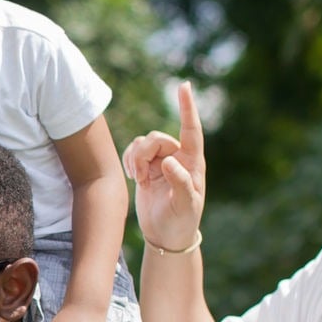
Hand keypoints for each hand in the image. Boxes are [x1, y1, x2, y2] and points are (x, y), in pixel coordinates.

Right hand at [125, 80, 206, 253]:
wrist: (166, 235)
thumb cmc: (181, 222)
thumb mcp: (185, 206)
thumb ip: (180, 183)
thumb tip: (169, 162)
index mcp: (192, 163)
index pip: (191, 130)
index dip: (187, 108)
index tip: (184, 86)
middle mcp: (178, 157)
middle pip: (157, 137)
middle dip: (144, 153)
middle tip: (139, 177)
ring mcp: (161, 161)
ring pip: (143, 142)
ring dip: (135, 159)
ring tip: (137, 179)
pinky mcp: (147, 168)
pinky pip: (133, 151)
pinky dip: (129, 161)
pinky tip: (133, 177)